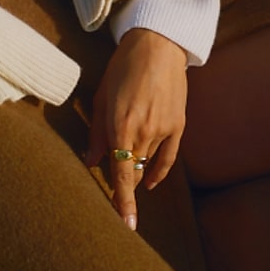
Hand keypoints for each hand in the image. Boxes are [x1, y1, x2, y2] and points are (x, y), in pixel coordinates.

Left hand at [85, 27, 187, 230]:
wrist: (158, 45)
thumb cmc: (122, 68)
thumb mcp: (101, 97)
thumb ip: (96, 133)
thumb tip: (90, 162)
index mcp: (120, 126)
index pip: (122, 175)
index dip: (123, 202)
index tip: (127, 225)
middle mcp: (144, 132)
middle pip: (133, 172)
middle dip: (123, 180)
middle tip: (113, 179)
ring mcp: (164, 130)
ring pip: (147, 163)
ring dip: (137, 166)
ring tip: (127, 151)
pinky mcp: (178, 125)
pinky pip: (169, 158)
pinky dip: (159, 171)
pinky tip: (152, 182)